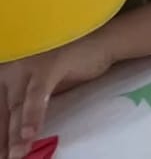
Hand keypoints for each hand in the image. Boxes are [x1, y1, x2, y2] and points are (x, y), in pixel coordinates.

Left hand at [2, 36, 113, 157]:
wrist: (101, 42)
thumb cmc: (69, 64)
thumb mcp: (41, 86)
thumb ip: (26, 103)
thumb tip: (15, 134)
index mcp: (6, 71)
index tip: (0, 153)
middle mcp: (11, 65)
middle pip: (2, 109)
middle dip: (3, 137)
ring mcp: (28, 64)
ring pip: (17, 106)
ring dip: (15, 134)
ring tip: (16, 154)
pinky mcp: (47, 66)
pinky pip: (36, 96)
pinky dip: (33, 115)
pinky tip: (29, 134)